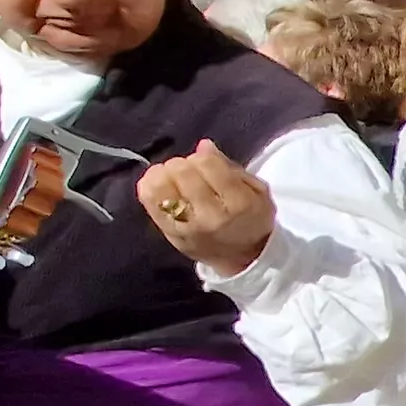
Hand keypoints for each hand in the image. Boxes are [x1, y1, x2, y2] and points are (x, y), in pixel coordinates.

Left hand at [138, 141, 274, 274]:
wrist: (242, 259)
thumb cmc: (251, 220)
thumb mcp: (256, 192)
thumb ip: (231, 167)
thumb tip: (204, 146)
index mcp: (238, 203)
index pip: (208, 164)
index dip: (204, 157)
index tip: (208, 164)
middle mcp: (210, 216)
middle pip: (182, 171)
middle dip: (184, 164)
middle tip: (190, 172)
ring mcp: (185, 226)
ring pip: (160, 185)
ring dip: (164, 173)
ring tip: (173, 178)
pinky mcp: (168, 232)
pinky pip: (148, 200)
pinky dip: (150, 185)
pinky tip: (160, 185)